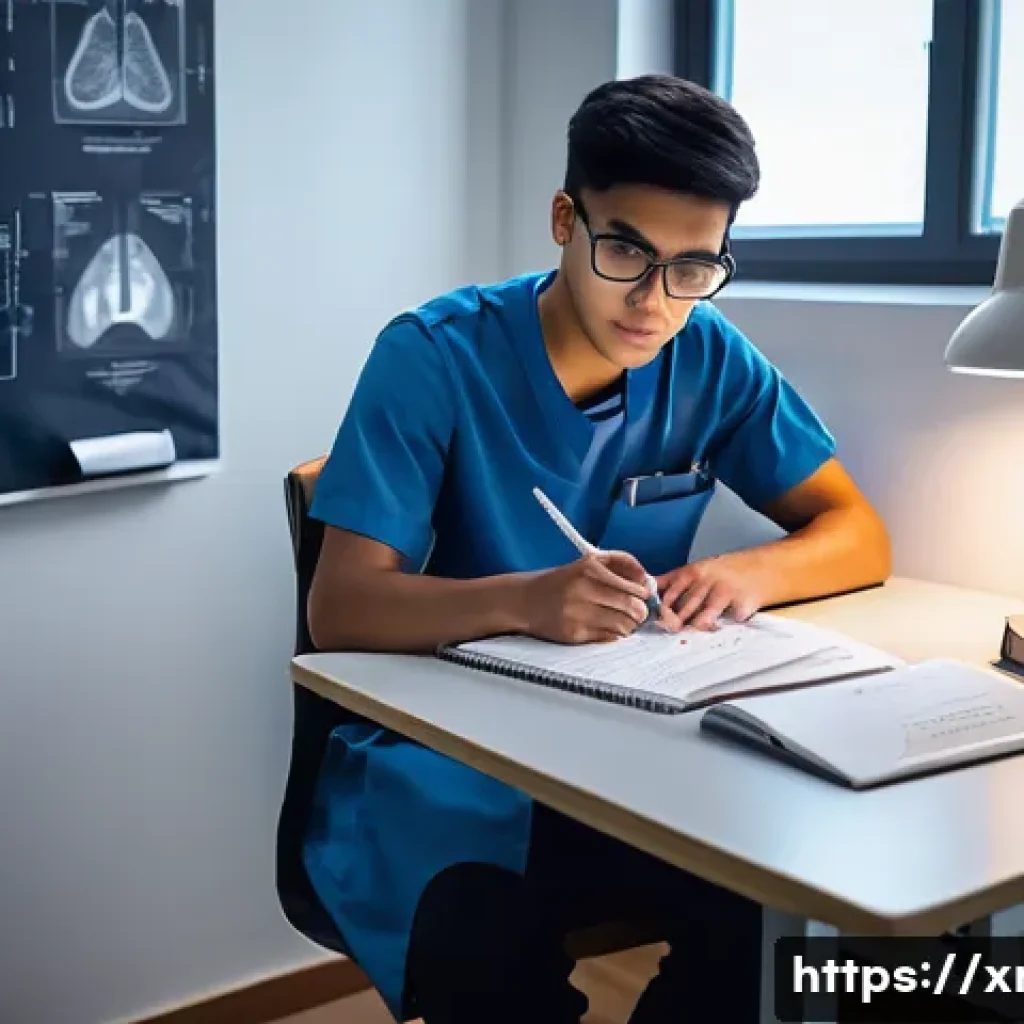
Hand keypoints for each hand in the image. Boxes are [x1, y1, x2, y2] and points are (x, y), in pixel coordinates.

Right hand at [521, 551, 653, 643]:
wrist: (525, 600)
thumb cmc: (563, 581)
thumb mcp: (589, 562)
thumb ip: (622, 564)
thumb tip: (648, 580)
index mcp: (590, 567)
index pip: (634, 587)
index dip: (644, 596)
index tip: (643, 598)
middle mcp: (583, 588)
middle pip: (631, 607)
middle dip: (640, 613)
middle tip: (637, 614)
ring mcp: (577, 612)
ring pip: (623, 626)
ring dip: (628, 626)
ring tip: (621, 621)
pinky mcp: (573, 632)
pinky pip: (609, 638)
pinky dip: (613, 635)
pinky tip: (606, 628)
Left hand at [655, 554, 766, 631]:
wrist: (758, 570)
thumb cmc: (721, 573)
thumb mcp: (695, 570)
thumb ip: (671, 581)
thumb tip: (647, 587)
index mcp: (693, 573)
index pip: (671, 594)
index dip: (662, 610)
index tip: (658, 622)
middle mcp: (708, 582)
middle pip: (685, 608)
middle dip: (676, 624)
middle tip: (670, 634)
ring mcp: (725, 594)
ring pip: (704, 618)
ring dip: (694, 630)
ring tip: (688, 638)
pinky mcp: (742, 606)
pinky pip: (727, 623)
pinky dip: (721, 631)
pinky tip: (715, 635)